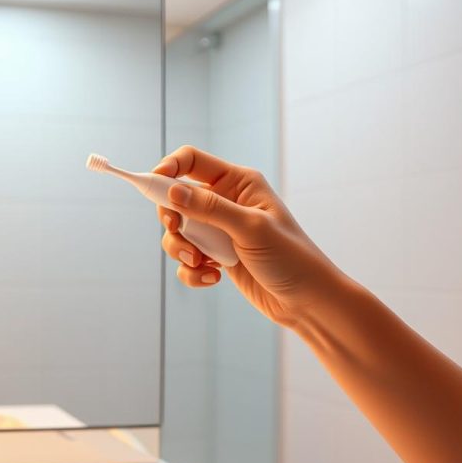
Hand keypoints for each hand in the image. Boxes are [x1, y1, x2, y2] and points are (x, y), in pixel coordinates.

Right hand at [155, 145, 345, 328]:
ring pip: (177, 232)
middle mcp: (226, 203)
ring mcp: (219, 231)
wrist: (307, 301)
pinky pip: (186, 260)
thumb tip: (171, 192)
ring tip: (201, 263)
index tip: (154, 187)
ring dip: (180, 249)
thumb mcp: (250, 228)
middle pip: (175, 199)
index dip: (168, 168)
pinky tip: (213, 278)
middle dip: (172, 219)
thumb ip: (209, 209)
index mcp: (238, 183)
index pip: (191, 161)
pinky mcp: (216, 257)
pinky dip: (192, 271)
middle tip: (177, 231)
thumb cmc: (291, 258)